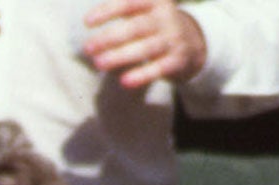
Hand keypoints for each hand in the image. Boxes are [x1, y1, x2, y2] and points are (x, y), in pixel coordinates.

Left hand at [81, 0, 208, 88]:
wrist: (192, 42)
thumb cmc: (153, 25)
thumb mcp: (143, 9)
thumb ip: (121, 9)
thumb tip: (90, 22)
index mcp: (155, 1)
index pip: (129, 4)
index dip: (108, 11)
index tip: (87, 22)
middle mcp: (166, 17)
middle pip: (136, 27)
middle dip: (110, 38)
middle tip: (88, 48)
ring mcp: (173, 38)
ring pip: (146, 48)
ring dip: (121, 56)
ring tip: (99, 63)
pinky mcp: (178, 59)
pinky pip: (159, 68)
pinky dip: (142, 75)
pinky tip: (124, 82)